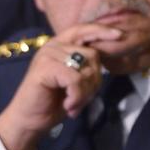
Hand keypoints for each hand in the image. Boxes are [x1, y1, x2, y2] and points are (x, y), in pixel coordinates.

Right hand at [0, 24, 123, 149]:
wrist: (29, 120)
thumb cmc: (53, 101)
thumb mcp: (74, 80)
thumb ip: (86, 66)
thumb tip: (106, 55)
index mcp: (60, 45)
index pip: (83, 29)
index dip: (102, 31)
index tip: (120, 35)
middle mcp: (53, 46)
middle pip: (93, 55)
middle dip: (95, 81)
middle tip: (83, 99)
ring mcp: (47, 55)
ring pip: (86, 69)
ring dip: (85, 92)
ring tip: (74, 104)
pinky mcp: (44, 68)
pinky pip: (75, 80)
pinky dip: (76, 97)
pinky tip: (68, 106)